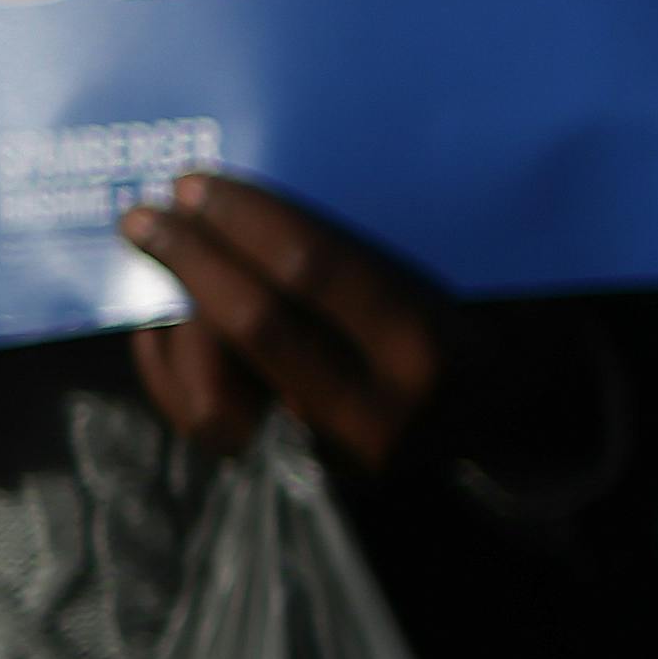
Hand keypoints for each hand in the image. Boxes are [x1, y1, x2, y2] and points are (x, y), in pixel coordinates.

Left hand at [128, 177, 496, 474]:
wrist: (512, 422)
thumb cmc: (491, 328)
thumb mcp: (461, 283)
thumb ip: (379, 255)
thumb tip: (268, 200)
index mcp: (428, 345)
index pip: (315, 270)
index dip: (244, 221)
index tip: (195, 183)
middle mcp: (380, 408)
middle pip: (256, 324)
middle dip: (191, 259)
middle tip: (146, 215)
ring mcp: (334, 453)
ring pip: (217, 390)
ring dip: (174, 324)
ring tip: (160, 272)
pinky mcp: (304, 475)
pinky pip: (208, 428)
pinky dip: (173, 376)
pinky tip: (161, 330)